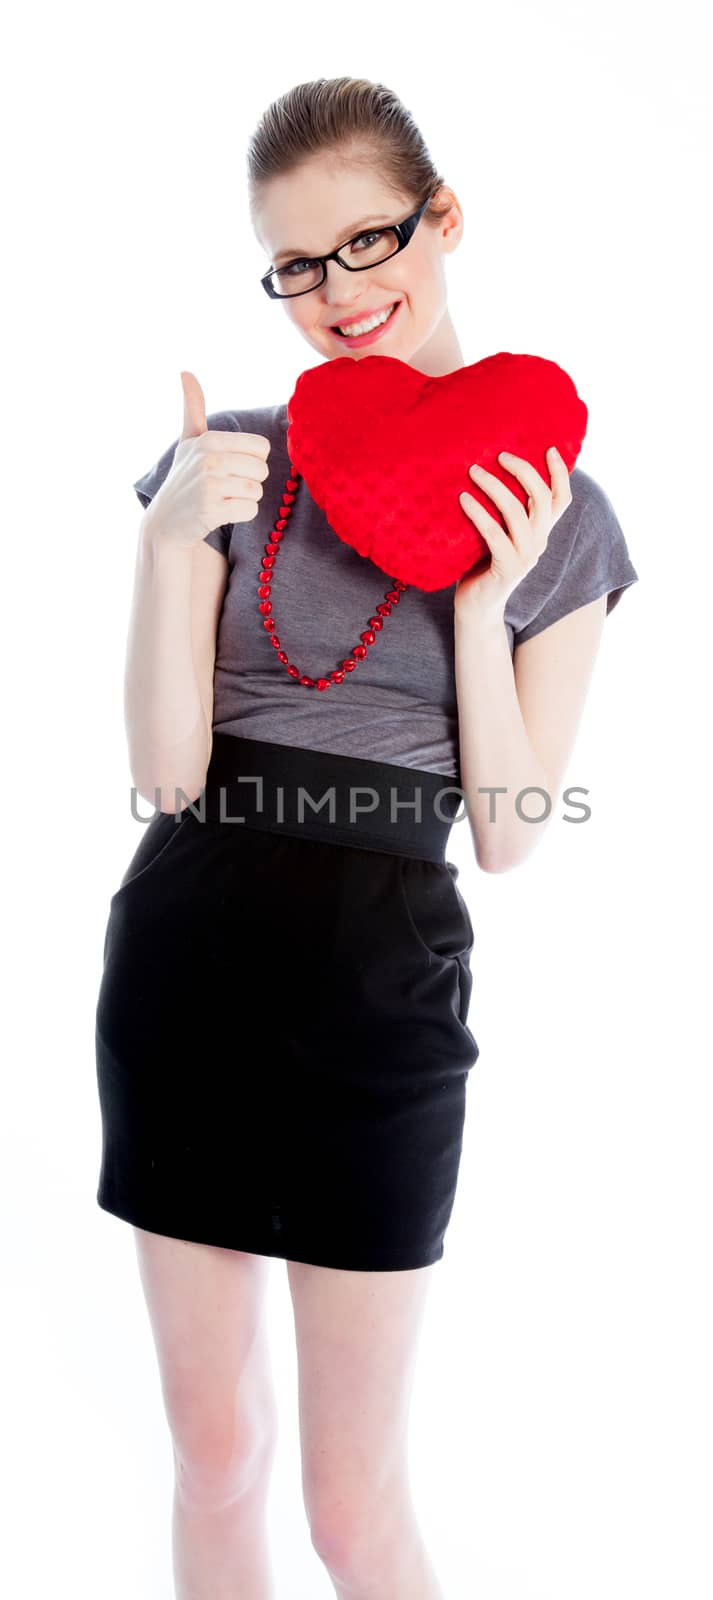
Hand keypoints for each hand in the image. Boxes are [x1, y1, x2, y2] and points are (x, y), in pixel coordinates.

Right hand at [146, 371, 270, 548]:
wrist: (166, 522)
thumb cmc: (185, 478)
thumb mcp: (189, 441)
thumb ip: (192, 407)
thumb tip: (185, 371)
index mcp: (209, 440)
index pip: (261, 447)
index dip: (251, 461)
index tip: (230, 467)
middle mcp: (208, 459)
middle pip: (262, 470)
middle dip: (249, 482)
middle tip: (225, 487)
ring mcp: (208, 485)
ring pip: (257, 491)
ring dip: (244, 499)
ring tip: (222, 499)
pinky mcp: (210, 511)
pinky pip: (250, 510)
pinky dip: (240, 515)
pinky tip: (221, 513)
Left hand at [454, 446, 572, 621]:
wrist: (476, 606)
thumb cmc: (480, 562)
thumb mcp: (498, 531)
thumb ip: (503, 509)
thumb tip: (486, 467)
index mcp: (541, 532)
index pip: (562, 499)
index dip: (560, 473)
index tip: (548, 447)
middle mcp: (539, 543)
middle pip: (542, 498)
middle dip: (523, 470)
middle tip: (499, 455)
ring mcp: (526, 557)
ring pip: (517, 513)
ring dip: (495, 487)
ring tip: (473, 471)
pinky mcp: (507, 569)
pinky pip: (494, 535)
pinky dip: (478, 514)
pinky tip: (463, 499)